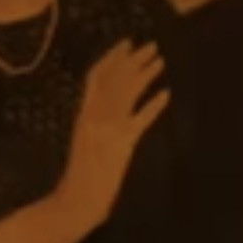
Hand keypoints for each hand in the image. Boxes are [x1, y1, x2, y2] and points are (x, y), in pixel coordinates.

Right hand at [48, 39, 168, 234]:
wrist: (76, 199)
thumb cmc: (80, 173)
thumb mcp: (83, 138)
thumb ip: (94, 118)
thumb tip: (108, 99)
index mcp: (83, 113)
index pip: (96, 76)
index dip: (112, 57)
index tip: (126, 42)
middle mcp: (94, 115)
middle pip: (115, 78)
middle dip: (133, 60)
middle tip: (151, 45)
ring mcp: (109, 128)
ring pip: (128, 92)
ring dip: (145, 74)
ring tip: (159, 61)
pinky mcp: (122, 144)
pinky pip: (141, 119)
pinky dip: (154, 105)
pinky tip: (166, 94)